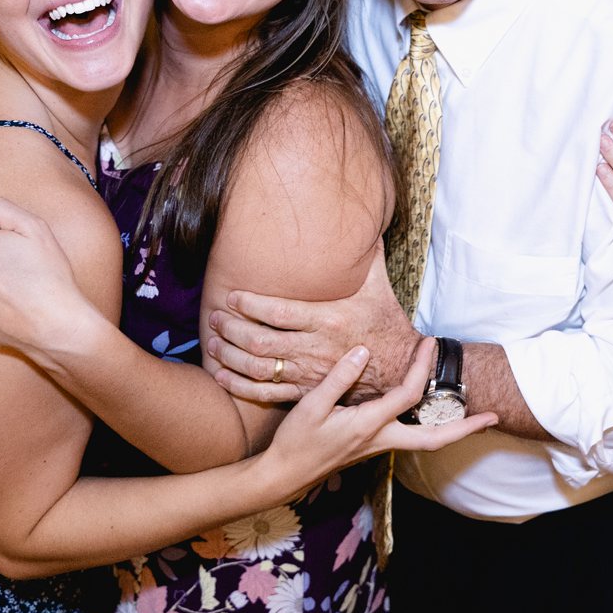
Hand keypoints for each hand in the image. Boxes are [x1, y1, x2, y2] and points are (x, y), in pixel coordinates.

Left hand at [206, 246, 416, 404]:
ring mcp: (309, 373)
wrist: (399, 367)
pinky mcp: (306, 391)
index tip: (232, 296)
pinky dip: (240, 386)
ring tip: (213, 344)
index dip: (251, 305)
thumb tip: (368, 219)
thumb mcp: (378, 287)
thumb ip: (366, 255)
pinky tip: (222, 376)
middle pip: (262, 341)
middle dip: (232, 330)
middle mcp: (315, 348)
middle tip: (215, 319)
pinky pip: (267, 393)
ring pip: (260, 368)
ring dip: (231, 357)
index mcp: (328, 319)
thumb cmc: (385, 323)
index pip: (280, 313)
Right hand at [260, 338, 497, 494]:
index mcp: (370, 426)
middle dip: (466, 427)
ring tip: (473, 416)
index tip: (430, 342)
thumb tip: (363, 352)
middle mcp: (382, 440)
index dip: (423, 366)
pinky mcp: (373, 447)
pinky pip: (411, 438)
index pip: (408, 394)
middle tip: (494, 416)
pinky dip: (430, 427)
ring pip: (426, 440)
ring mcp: (379, 447)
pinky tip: (432, 415)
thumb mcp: (312, 406)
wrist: (283, 476)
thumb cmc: (295, 441)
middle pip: (435, 438)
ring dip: (452, 429)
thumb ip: (339, 378)